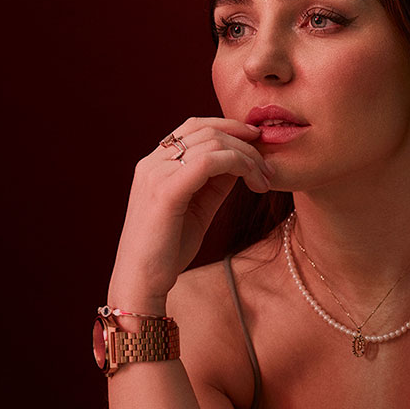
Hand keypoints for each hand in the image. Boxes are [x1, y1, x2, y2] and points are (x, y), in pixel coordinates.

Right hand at [108, 117, 273, 308]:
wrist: (141, 282)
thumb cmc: (168, 251)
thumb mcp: (198, 208)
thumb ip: (215, 183)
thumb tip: (240, 162)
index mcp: (155, 164)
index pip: (194, 126)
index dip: (230, 127)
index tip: (258, 143)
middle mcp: (152, 163)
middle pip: (206, 129)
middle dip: (245, 142)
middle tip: (268, 167)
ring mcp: (156, 174)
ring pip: (212, 142)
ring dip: (247, 156)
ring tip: (264, 179)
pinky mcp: (165, 191)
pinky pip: (210, 161)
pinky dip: (239, 165)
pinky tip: (253, 183)